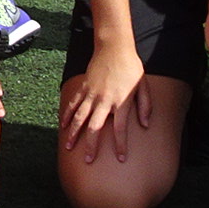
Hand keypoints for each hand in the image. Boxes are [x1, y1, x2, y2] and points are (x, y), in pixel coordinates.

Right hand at [60, 38, 148, 164]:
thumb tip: (145, 124)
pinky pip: (73, 104)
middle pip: (95, 128)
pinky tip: (63, 126)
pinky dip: (67, 116)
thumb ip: (145, 106)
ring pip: (80, 118)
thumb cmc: (131, 68)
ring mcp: (92, 94)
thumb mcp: (143, 87)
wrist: (114, 48)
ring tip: (69, 147)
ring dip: (74, 134)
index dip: (120, 145)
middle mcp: (104, 101)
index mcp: (121, 102)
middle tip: (88, 160)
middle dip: (91, 146)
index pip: (121, 129)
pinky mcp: (84, 88)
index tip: (120, 158)